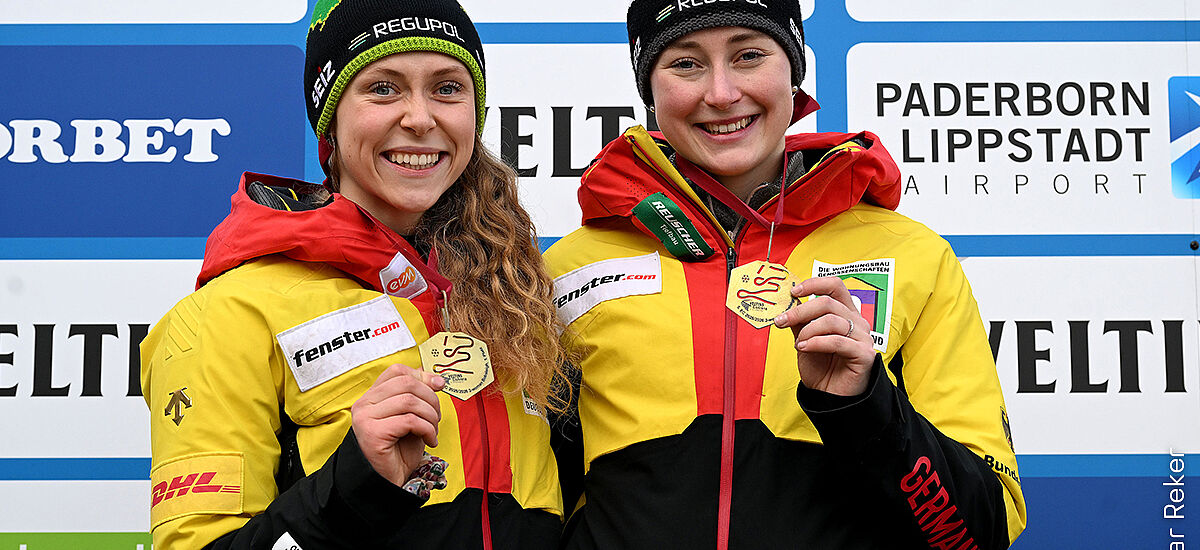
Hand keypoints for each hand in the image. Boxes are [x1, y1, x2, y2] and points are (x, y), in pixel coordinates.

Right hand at [350, 365, 445, 485]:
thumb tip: (436, 379)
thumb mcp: (411, 418)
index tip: (439, 386)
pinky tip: (430, 441)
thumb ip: (417, 398)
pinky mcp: (373, 434)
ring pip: (410, 401)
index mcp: (371, 397)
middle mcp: (363, 404)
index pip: (396, 371)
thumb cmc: (399, 451)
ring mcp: (365, 418)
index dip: (422, 376)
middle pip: (406, 383)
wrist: (387, 482)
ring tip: (433, 432)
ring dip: (431, 416)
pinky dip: (427, 429)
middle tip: (437, 418)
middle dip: (431, 398)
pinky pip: (410, 421)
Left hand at [773, 276, 875, 395]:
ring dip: (807, 331)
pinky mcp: (865, 354)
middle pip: (828, 303)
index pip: (835, 286)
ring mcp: (863, 337)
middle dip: (800, 311)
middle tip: (782, 321)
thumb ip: (800, 321)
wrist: (830, 395)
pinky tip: (804, 348)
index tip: (794, 292)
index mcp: (845, 313)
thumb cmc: (821, 367)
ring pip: (831, 321)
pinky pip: (838, 341)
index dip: (814, 284)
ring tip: (799, 344)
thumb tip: (788, 302)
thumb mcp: (805, 339)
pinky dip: (816, 343)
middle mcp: (857, 322)